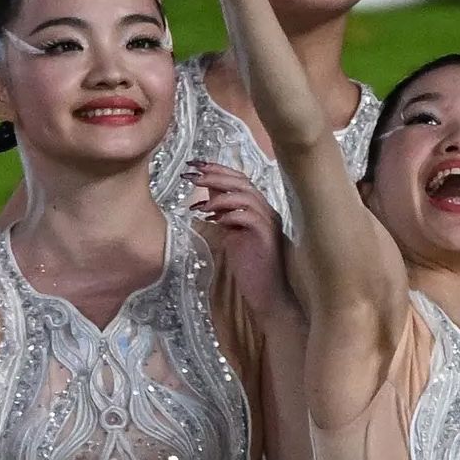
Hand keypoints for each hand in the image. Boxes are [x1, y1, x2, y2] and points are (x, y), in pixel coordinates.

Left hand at [184, 161, 291, 315]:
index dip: (217, 170)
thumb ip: (223, 215)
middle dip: (215, 175)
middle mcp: (266, 211)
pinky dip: (230, 214)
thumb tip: (207, 196)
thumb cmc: (251, 267)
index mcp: (258, 209)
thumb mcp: (232, 235)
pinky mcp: (266, 237)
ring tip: (199, 202)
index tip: (195, 165)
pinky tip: (214, 219)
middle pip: (242, 182)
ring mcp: (268, 223)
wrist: (268, 294)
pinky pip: (248, 216)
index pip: (239, 180)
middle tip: (191, 174)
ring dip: (219, 195)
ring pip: (246, 195)